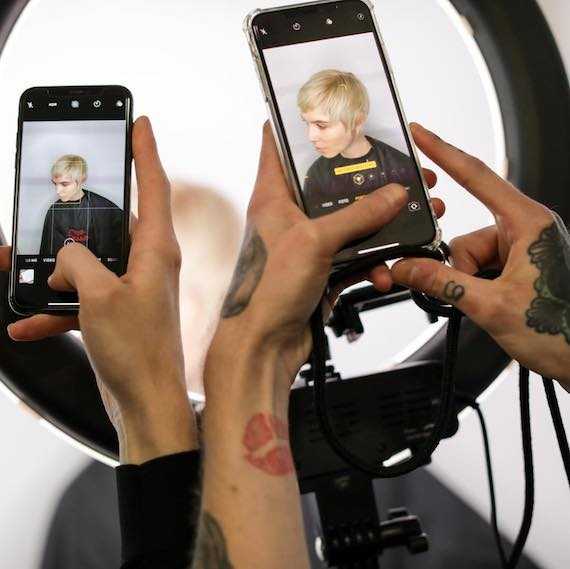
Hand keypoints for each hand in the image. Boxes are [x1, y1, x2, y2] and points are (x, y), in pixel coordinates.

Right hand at [3, 117, 197, 460]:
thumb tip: (67, 257)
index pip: (155, 185)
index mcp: (156, 251)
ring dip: (61, 274)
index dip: (145, 151)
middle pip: (116, 223)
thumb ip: (76, 263)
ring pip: (91, 263)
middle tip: (61, 209)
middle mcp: (150, 264)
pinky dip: (59, 309)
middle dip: (85, 220)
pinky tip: (29, 322)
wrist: (146, 403)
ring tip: (36, 285)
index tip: (140, 124)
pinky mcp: (121, 311)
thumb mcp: (98, 297)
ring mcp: (135, 288)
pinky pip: (84, 299)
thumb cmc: (137, 353)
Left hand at [210, 123, 444, 389]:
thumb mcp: (314, 243)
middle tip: (398, 173)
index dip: (297, 121)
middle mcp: (288, 216)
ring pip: (350, 223)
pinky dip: (372, 263)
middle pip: (329, 185)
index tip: (325, 105)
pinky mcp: (321, 270)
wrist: (265, 346)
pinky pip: (355, 257)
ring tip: (410, 220)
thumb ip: (356, 217)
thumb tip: (393, 195)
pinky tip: (382, 272)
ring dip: (379, 226)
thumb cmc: (264, 292)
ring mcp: (307, 244)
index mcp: (272, 196)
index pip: (278, 143)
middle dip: (366, 181)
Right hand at [373, 123, 569, 388]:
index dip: (444, 152)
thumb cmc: (561, 329)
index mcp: (528, 223)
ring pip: (470, 253)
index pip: (477, 177)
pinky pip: (481, 265)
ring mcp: (523, 249)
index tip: (421, 134)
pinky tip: (489, 302)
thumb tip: (407, 269)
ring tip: (488, 303)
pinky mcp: (520, 265)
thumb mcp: (492, 305)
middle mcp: (526, 229)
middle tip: (466, 290)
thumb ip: (443, 283)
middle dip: (456, 264)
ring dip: (467, 279)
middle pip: (467, 233)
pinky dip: (475, 284)